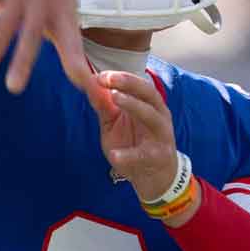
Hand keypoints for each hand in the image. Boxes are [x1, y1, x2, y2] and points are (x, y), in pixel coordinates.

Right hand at [0, 0, 91, 92]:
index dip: (75, 61)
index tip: (81, 85)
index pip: (71, 40)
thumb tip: (87, 86)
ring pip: (2, 26)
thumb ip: (72, 51)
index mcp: (63, 9)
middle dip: (22, 61)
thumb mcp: (62, 16)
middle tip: (14, 89)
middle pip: (31, 33)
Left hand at [85, 71, 177, 200]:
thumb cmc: (133, 143)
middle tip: (108, 78)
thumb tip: (89, 83)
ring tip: (114, 97)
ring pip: (151, 116)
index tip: (100, 74)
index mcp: (149, 105)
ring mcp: (160, 136)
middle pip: (149, 94)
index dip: (122, 77)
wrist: (153, 177)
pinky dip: (128, 155)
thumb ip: (104, 105)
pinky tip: (114, 154)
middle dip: (129, 83)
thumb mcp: (114, 123)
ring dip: (133, 105)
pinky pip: (142, 155)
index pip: (139, 85)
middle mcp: (158, 116)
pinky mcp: (157, 158)